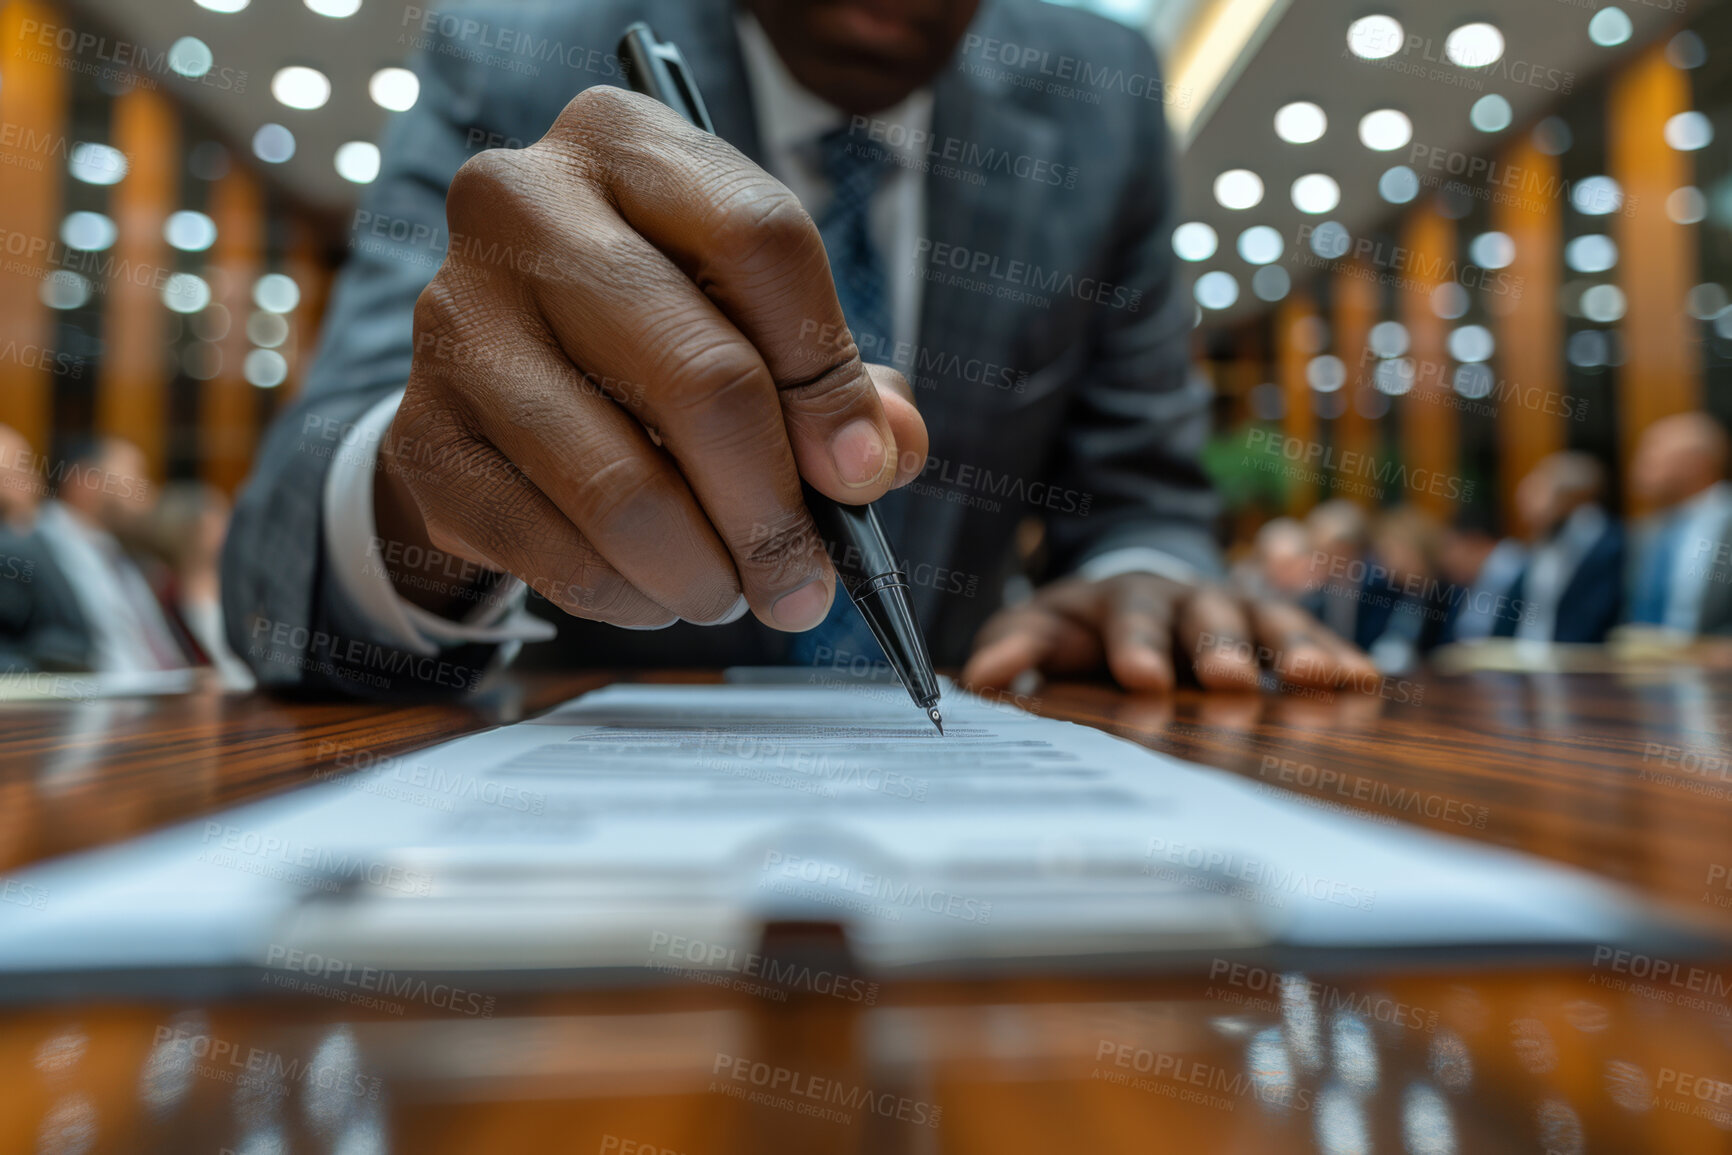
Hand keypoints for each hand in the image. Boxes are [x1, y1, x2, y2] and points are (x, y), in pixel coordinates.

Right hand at [374, 87, 927, 630]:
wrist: (490, 372)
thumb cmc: (652, 331)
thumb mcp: (751, 318)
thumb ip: (841, 381)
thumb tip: (883, 454)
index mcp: (626, 143)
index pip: (762, 243)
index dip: (829, 378)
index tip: (860, 475)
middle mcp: (524, 206)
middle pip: (702, 376)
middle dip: (775, 512)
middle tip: (808, 586)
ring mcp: (457, 320)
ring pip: (624, 489)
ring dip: (705, 573)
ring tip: (736, 594)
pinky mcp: (423, 435)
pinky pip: (557, 552)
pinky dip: (630, 597)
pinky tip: (657, 593)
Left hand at [961, 573, 1380, 693]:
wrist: (1141, 590)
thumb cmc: (1086, 625)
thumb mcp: (1044, 627)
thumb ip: (1018, 646)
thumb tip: (983, 675)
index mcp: (1124, 598)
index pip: (1129, 616)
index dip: (1136, 644)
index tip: (1141, 677)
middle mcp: (1187, 598)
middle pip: (1205, 615)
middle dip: (1218, 647)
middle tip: (1230, 681)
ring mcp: (1237, 610)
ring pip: (1268, 622)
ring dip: (1293, 649)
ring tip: (1320, 681)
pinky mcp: (1274, 631)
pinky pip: (1309, 640)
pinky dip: (1335, 657)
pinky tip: (1362, 682)